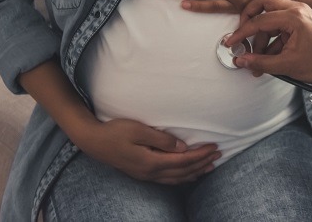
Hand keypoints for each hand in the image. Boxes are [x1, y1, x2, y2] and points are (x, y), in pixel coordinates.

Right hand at [72, 117, 220, 184]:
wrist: (93, 141)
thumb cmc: (115, 131)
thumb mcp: (139, 130)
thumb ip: (161, 139)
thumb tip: (182, 148)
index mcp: (151, 162)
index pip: (183, 160)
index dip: (201, 155)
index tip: (215, 147)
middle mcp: (150, 172)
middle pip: (183, 171)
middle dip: (202, 163)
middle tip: (218, 154)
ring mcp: (145, 175)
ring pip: (176, 178)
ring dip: (194, 172)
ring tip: (209, 166)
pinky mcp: (141, 173)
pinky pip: (167, 180)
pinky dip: (182, 177)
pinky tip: (187, 174)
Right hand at [225, 0, 311, 82]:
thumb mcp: (287, 65)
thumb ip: (261, 62)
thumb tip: (241, 60)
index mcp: (294, 16)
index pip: (260, 20)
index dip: (242, 32)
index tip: (231, 42)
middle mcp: (296, 9)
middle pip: (263, 4)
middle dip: (249, 20)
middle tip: (241, 35)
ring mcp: (299, 13)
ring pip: (270, 16)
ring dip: (262, 37)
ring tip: (258, 59)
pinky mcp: (300, 21)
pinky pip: (279, 25)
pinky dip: (271, 39)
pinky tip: (269, 58)